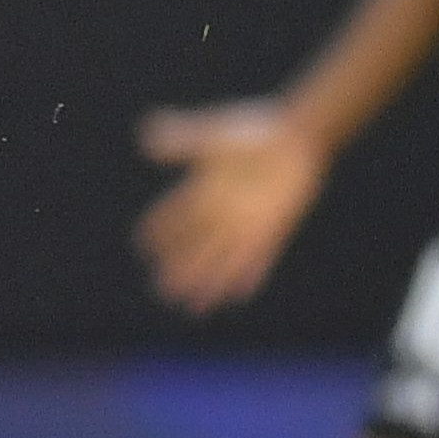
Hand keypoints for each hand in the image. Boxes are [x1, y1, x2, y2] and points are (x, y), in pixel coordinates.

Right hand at [134, 98, 323, 314]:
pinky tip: (241, 294)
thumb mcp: (215, 135)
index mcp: (203, 189)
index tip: (142, 247)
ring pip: (223, 259)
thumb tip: (147, 139)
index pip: (173, 216)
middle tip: (162, 291)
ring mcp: (248, 221)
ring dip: (209, 283)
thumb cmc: (254, 130)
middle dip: (179, 270)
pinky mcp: (274, 226)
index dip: (158, 231)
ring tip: (193, 307)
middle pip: (195, 247)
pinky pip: (260, 256)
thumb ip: (183, 140)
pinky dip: (251, 274)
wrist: (297, 138)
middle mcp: (222, 211)